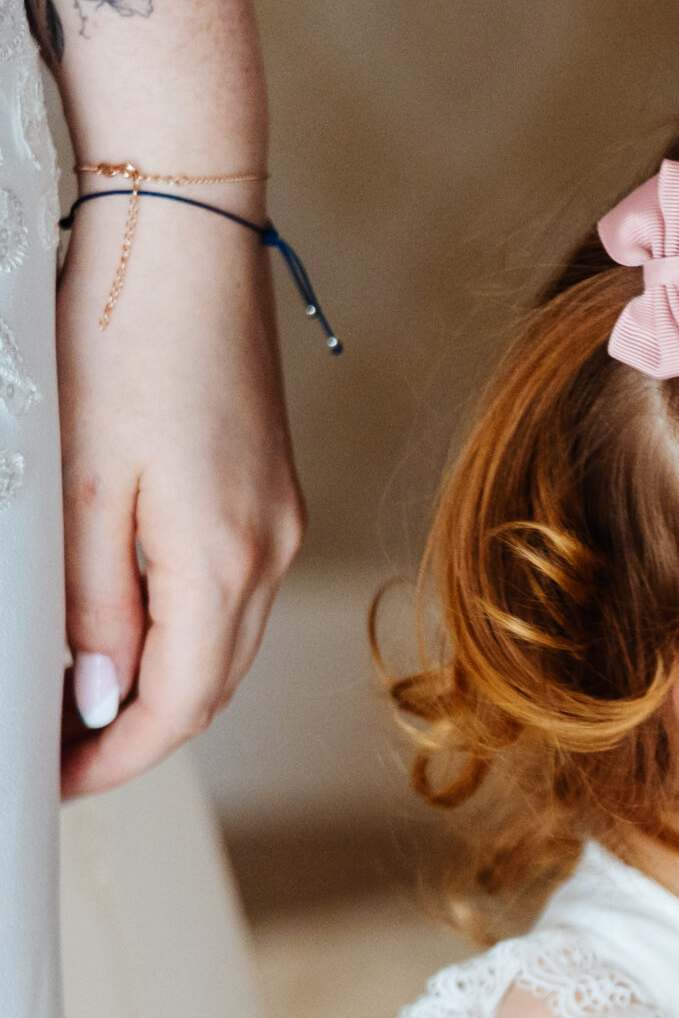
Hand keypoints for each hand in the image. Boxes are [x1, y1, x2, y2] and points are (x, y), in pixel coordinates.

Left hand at [57, 186, 306, 796]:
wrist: (183, 239)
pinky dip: (184, 631)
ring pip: (225, 644)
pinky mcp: (270, 494)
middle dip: (138, 732)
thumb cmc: (122, 338)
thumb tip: (100, 695)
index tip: (60, 779)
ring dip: (163, 684)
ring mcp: (278, 522)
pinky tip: (132, 622)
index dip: (116, 755)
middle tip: (61, 752)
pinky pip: (232, 595)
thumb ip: (92, 602)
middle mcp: (269, 550)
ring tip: (86, 697)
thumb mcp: (81, 484)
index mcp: (223, 557)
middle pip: (212, 686)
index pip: (179, 703)